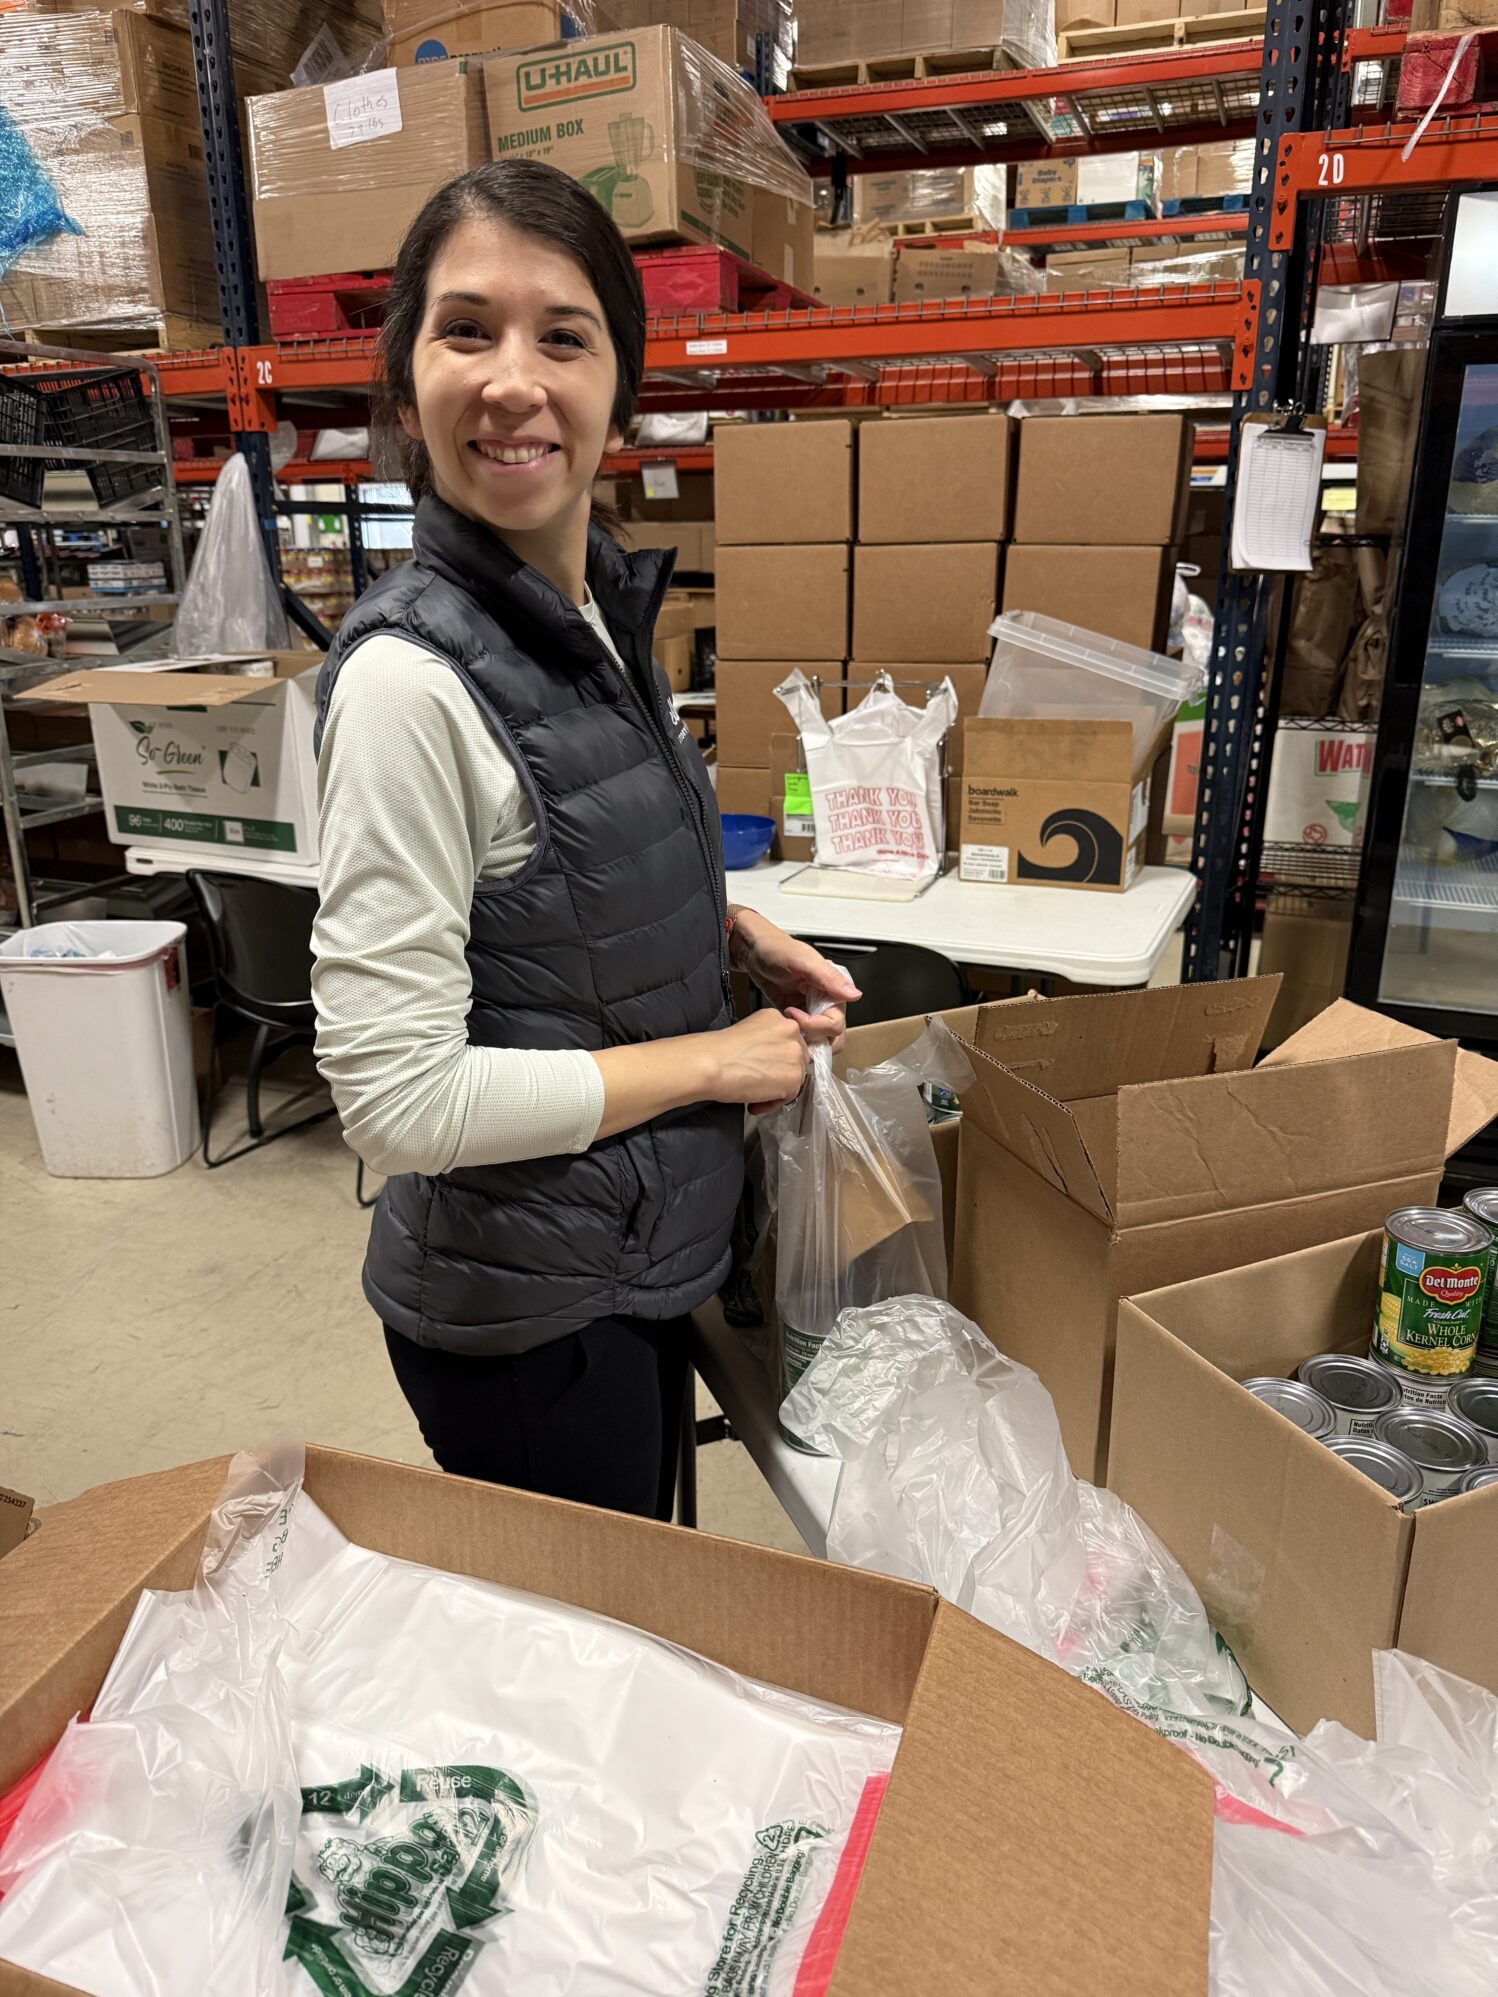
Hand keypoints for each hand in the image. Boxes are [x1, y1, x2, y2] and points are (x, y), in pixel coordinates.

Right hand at [705, 1010, 808, 1114]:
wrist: (711, 1064)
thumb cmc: (718, 1051)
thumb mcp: (747, 1032)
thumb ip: (766, 1040)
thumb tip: (770, 1058)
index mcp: (777, 1018)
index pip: (788, 1040)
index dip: (777, 1057)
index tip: (765, 1066)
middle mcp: (791, 1032)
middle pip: (797, 1057)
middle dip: (781, 1072)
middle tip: (760, 1082)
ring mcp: (795, 1054)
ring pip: (794, 1077)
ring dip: (776, 1089)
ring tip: (753, 1095)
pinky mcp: (793, 1077)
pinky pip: (788, 1095)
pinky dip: (771, 1102)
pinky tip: (753, 1103)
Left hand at [729, 911, 860, 1053]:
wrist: (754, 951)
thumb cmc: (778, 949)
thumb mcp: (804, 961)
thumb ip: (829, 978)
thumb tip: (854, 995)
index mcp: (834, 990)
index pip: (836, 1023)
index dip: (815, 1025)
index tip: (793, 1012)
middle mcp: (826, 1003)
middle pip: (832, 1037)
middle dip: (814, 1039)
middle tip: (792, 1028)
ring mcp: (811, 1012)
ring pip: (819, 1040)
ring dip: (805, 1042)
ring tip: (787, 1030)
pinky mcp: (797, 1017)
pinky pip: (803, 1036)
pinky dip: (795, 1040)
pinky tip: (783, 1031)